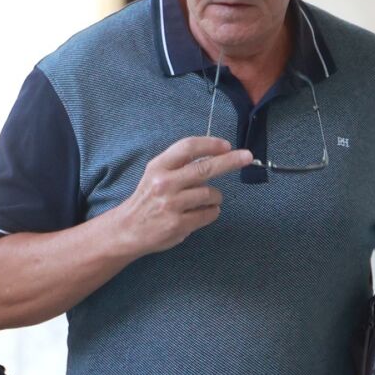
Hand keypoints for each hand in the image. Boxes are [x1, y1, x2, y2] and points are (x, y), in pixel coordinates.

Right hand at [114, 137, 251, 255]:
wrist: (127, 229)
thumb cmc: (147, 199)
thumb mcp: (156, 174)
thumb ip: (180, 165)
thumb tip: (214, 155)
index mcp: (158, 167)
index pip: (188, 147)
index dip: (210, 144)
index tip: (226, 145)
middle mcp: (164, 183)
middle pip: (205, 168)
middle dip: (230, 161)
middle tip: (247, 156)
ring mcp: (172, 205)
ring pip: (211, 194)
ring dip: (214, 197)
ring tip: (204, 200)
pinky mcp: (179, 224)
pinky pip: (209, 213)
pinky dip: (211, 212)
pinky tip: (201, 213)